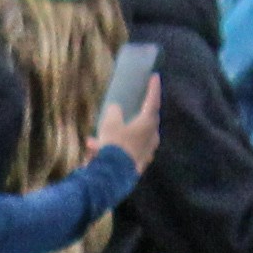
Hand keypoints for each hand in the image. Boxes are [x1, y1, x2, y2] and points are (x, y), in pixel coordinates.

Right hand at [100, 54, 166, 168]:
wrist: (114, 175)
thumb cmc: (115, 144)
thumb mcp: (110, 124)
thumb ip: (114, 112)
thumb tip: (116, 108)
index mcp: (148, 123)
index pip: (153, 101)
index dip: (153, 88)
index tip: (155, 76)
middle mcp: (152, 136)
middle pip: (147, 120)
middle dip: (137, 113)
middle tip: (131, 106)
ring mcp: (147, 151)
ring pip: (134, 137)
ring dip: (120, 134)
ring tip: (97, 138)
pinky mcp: (139, 163)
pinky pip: (127, 150)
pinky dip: (117, 146)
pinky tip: (97, 150)